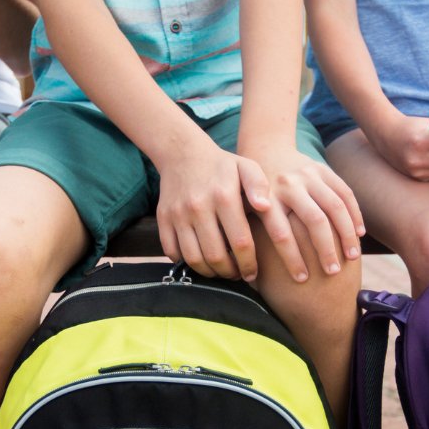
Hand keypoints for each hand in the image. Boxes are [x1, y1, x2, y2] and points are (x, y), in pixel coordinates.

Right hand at [155, 138, 270, 281]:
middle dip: (229, 272)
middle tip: (237, 274)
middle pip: (215, 256)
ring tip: (220, 271)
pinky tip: (199, 260)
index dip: (248, 264)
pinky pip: (172, 251)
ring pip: (193, 258)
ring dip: (209, 273)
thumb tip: (265, 206)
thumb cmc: (222, 166)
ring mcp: (178, 214)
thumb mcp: (247, 167)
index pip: (240, 242)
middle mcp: (199, 206)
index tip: (252, 273)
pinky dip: (185, 262)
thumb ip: (260, 185)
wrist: (182, 153)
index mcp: (224, 196)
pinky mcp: (163, 218)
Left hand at [246, 144, 364, 280]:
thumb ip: (251, 236)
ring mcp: (307, 175)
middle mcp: (288, 186)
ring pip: (334, 207)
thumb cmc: (256, 196)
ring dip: (346, 234)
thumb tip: (250, 276)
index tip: (302, 280)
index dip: (293, 259)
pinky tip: (359, 235)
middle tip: (333, 273)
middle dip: (325, 249)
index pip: (281, 234)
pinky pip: (345, 193)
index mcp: (267, 200)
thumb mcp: (248, 211)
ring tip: (352, 258)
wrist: (266, 151)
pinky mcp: (323, 169)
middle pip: (314, 221)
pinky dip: (354, 215)